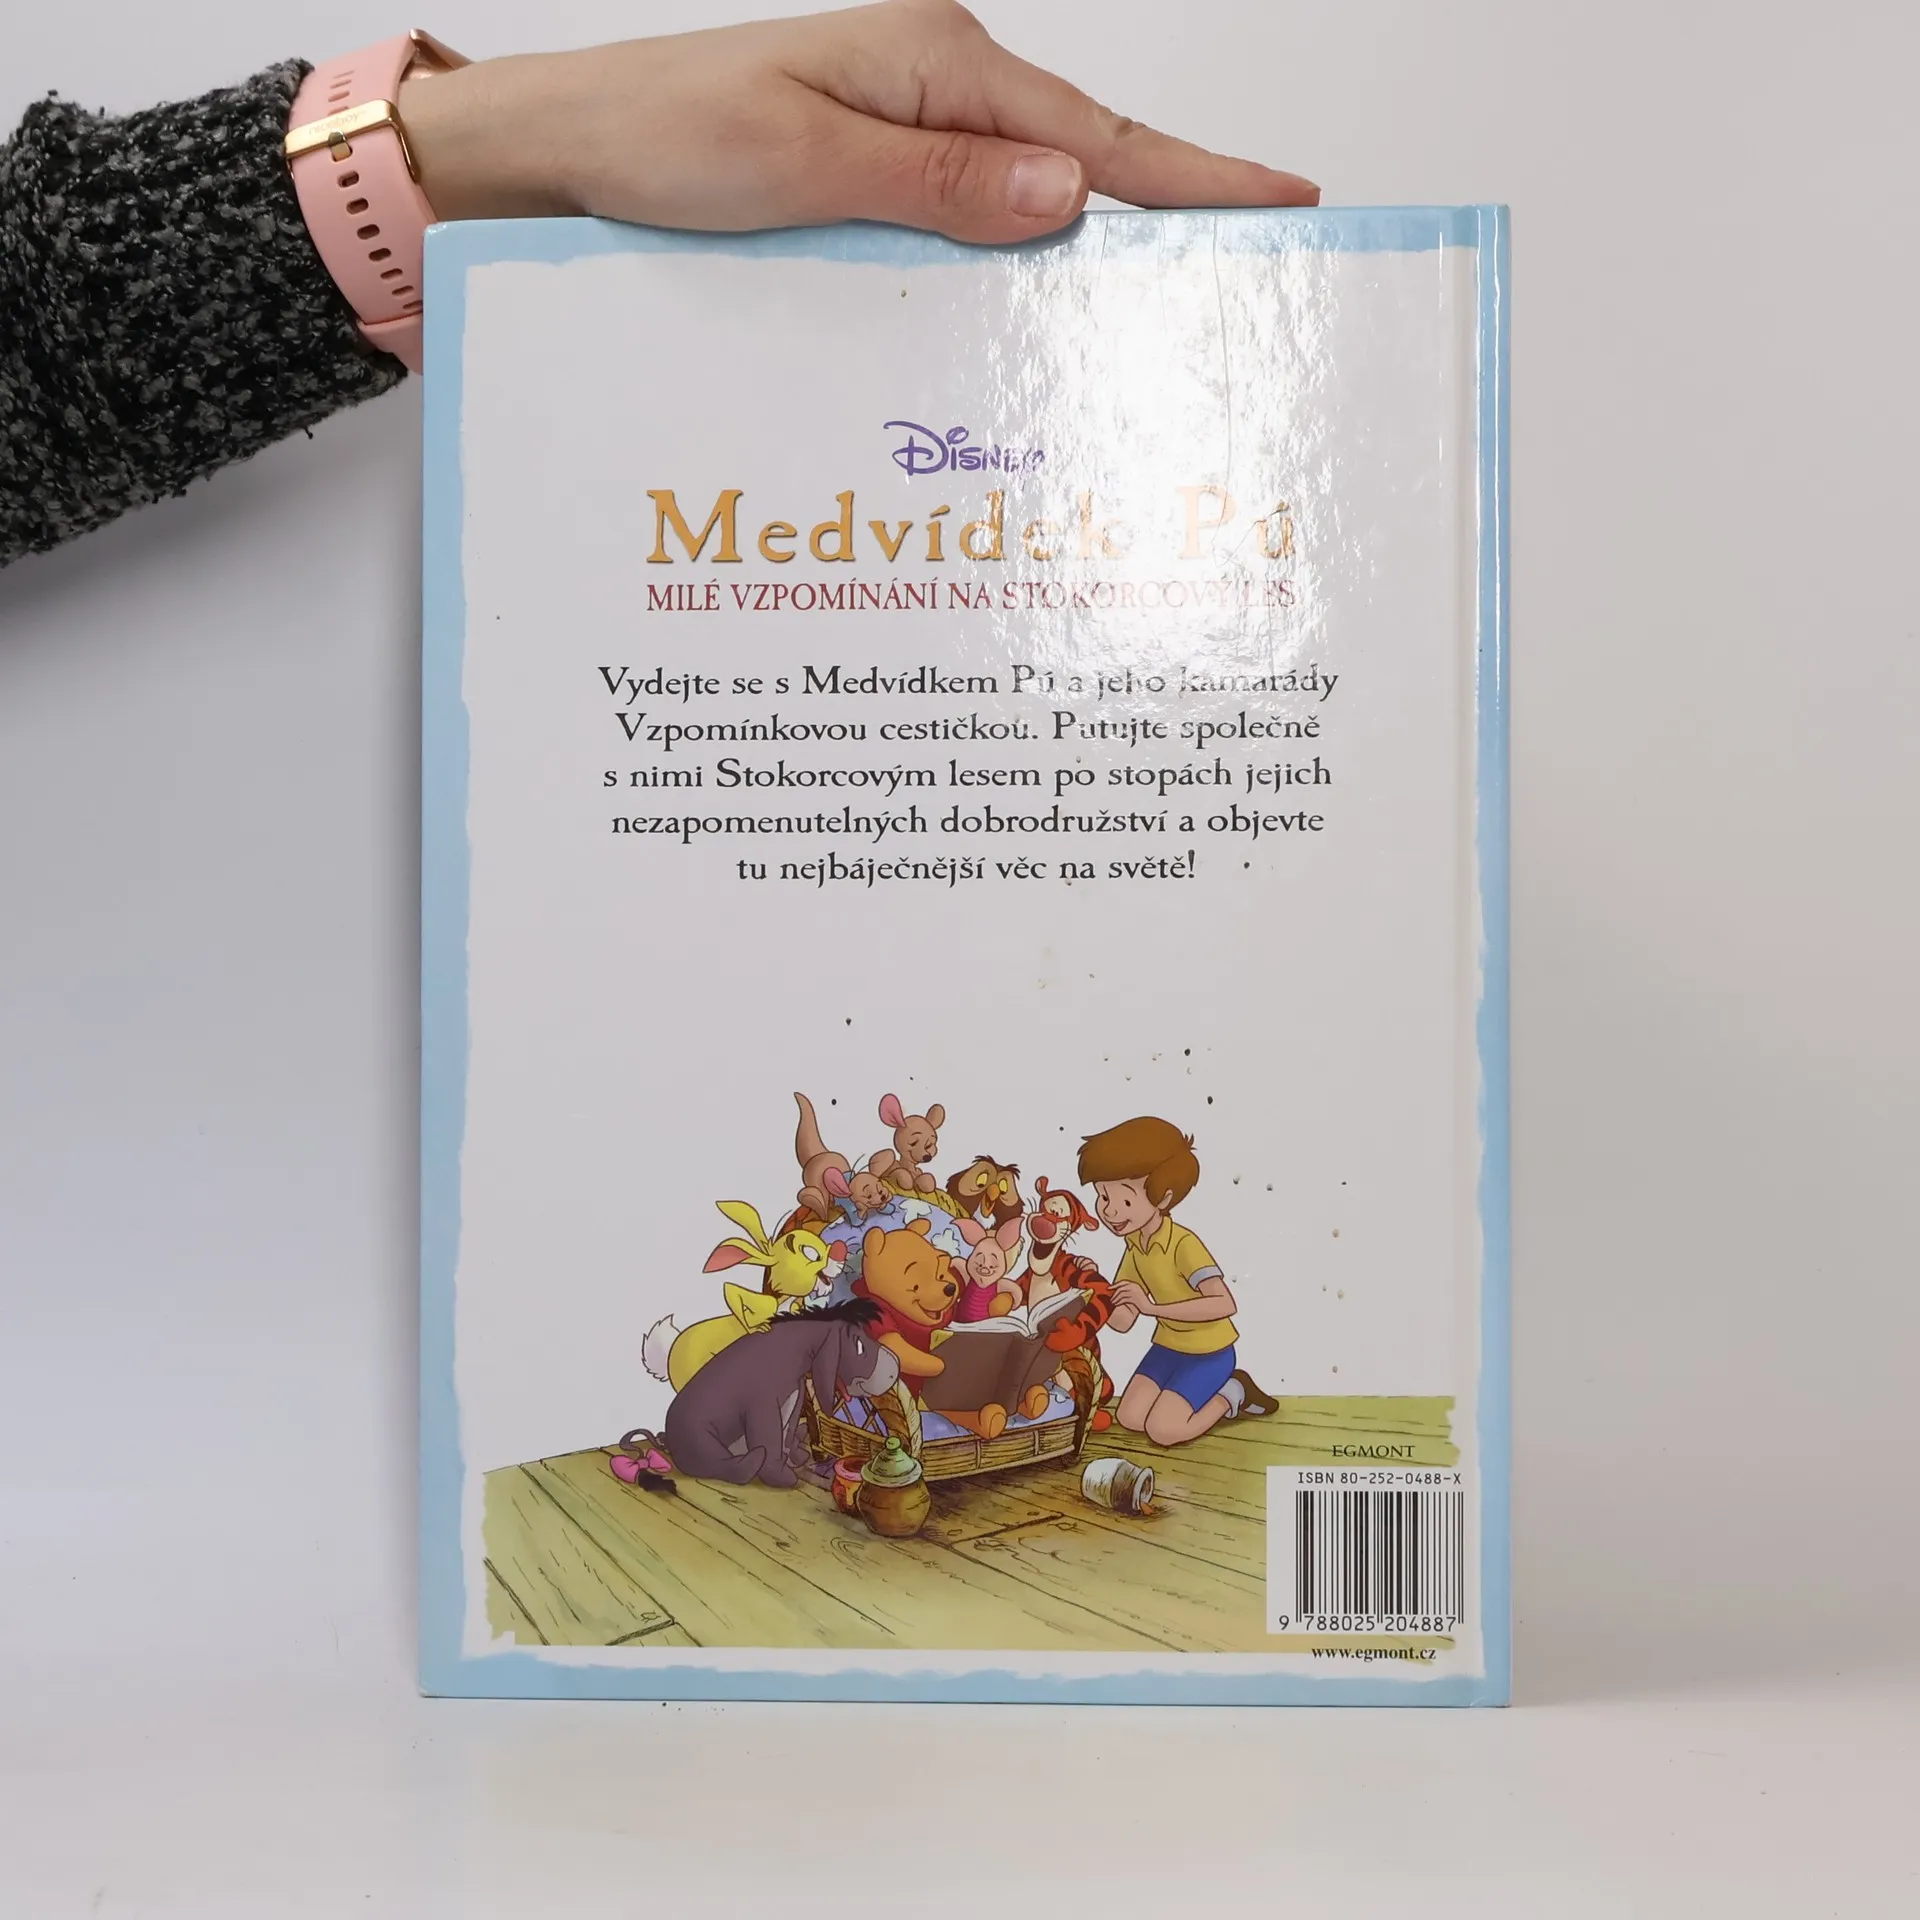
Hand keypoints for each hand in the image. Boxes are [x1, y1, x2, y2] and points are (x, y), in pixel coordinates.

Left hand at [400, 1, 1316, 243]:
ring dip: (1099, 243)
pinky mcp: (880, 170)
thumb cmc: (665, 141)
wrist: (570, 152)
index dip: (1193, 176)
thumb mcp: (804, 164)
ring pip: (1034, 192)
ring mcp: (909, 128)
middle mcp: (935, 87)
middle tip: (1256, 265)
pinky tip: (1049, 295)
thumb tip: (1067, 193)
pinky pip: (978, 213)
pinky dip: (1023, 253)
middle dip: (1172, 211)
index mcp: (935, 63)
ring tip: (1179, 296)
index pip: (1093, 135)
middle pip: (1083, 157)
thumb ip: (938, 184)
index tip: (1285, 201)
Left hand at [1107, 1281, 1151, 1316]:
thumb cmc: (1143, 1303)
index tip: (1109, 1288)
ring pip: (1121, 1294)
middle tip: (1109, 1296)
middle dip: (1113, 1292)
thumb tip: (1118, 1293)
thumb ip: (1129, 1292)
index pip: (1123, 1282)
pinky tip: (1115, 1305)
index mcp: (1135, 1284)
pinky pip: (1124, 1299)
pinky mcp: (1135, 1298)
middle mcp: (1135, 1287)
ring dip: (1115, 1298)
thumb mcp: (1136, 1295)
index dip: (1115, 1285)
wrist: (1150, 1309)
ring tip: (1111, 1302)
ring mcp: (1135, 1292)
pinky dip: (1118, 1302)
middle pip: (1121, 1287)